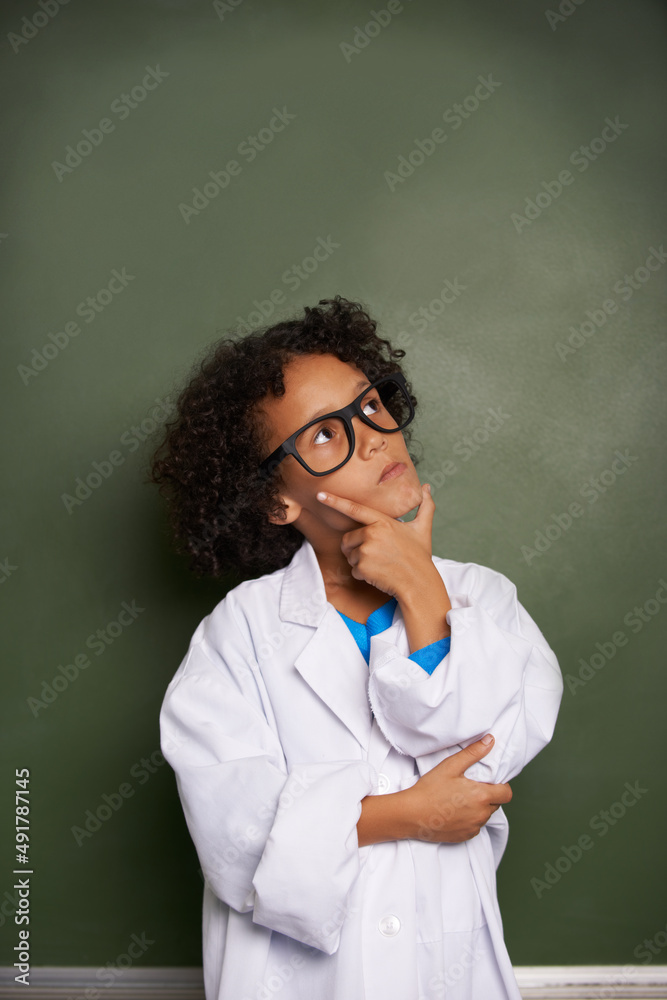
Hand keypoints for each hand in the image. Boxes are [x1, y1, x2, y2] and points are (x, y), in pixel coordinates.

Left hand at [316, 483, 435, 600]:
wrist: (419, 583)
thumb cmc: (420, 556)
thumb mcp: (423, 529)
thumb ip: (424, 506)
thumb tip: (427, 487)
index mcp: (383, 521)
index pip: (355, 508)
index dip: (335, 501)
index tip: (320, 495)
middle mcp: (372, 534)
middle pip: (348, 538)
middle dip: (356, 547)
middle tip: (377, 554)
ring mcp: (366, 551)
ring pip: (350, 555)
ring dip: (360, 562)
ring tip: (380, 563)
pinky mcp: (363, 567)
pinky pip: (354, 570)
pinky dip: (363, 574)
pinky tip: (379, 574)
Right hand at [402, 737, 512, 842]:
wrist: (412, 814)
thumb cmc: (429, 789)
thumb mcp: (451, 766)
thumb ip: (473, 753)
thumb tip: (490, 741)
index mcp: (481, 796)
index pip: (506, 794)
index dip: (502, 786)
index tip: (490, 782)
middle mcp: (481, 814)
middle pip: (496, 804)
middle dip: (488, 796)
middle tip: (470, 788)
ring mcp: (473, 827)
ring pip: (485, 816)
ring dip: (479, 808)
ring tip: (460, 800)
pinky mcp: (465, 836)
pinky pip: (475, 827)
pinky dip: (469, 819)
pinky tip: (454, 812)